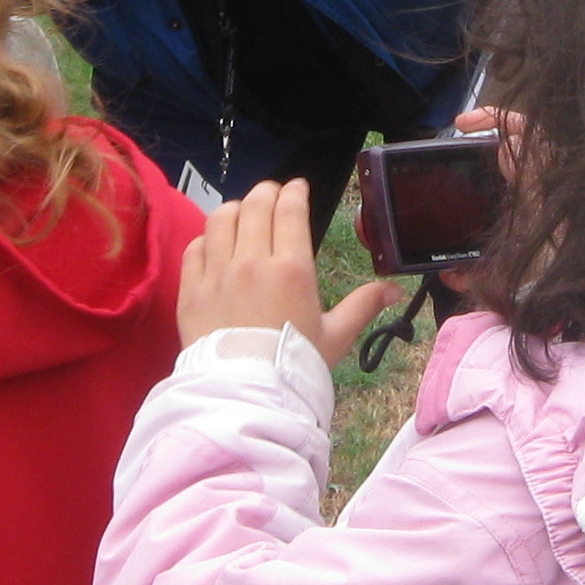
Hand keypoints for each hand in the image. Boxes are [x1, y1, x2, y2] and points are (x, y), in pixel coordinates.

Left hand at [176, 180, 394, 363]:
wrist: (247, 396)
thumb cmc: (295, 366)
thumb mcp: (335, 336)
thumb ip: (363, 306)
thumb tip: (392, 289)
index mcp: (292, 268)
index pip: (289, 210)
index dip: (294, 192)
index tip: (297, 188)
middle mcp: (252, 262)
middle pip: (255, 205)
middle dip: (267, 192)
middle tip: (273, 194)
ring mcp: (217, 274)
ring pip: (221, 218)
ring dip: (235, 208)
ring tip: (243, 212)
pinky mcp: (191, 291)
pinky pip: (195, 248)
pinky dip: (206, 238)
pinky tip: (214, 243)